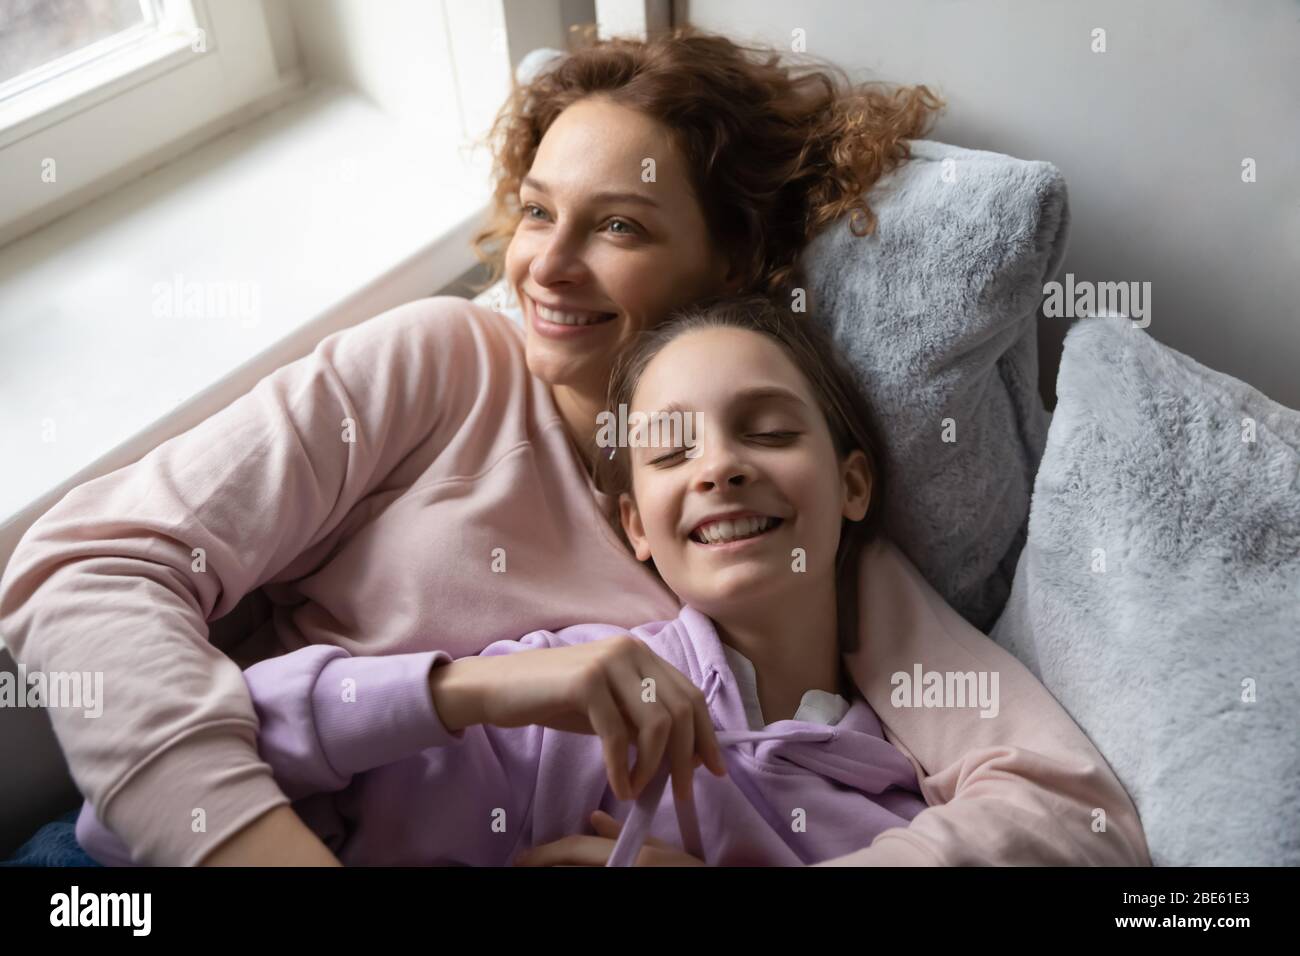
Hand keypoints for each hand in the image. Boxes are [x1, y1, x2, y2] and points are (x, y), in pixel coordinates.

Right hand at [429, 635, 726, 805]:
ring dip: (653, 766)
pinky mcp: (586, 682)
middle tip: (681, 792)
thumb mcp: (607, 711)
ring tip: (639, 790)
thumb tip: (683, 756)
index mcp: (640, 653)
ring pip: (656, 723)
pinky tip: (619, 786)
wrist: (496, 688)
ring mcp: (609, 662)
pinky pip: (618, 735)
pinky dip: (623, 768)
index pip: (690, 694)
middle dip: (686, 757)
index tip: (713, 769)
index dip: (707, 735)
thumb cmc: (552, 701)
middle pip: (681, 709)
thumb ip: (641, 722)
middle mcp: (630, 650)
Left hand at [512, 810, 706, 866]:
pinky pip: (594, 881)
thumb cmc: (690, 870)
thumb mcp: (658, 849)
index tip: (520, 859)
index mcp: (630, 855)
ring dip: (558, 872)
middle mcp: (623, 870)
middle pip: (570, 868)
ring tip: (541, 868)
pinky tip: (565, 872)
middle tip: (522, 865)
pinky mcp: (629, 880)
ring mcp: (623, 879)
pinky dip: (580, 874)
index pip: (575, 849)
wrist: (715, 889)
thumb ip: (623, 834)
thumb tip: (592, 817)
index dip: (544, 854)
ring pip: (580, 877)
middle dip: (544, 866)